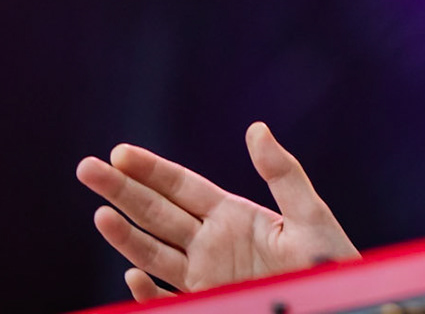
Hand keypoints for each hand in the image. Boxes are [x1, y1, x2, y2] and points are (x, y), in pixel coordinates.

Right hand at [75, 121, 359, 300]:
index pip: (181, 187)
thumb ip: (282, 173)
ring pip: (154, 252)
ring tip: (99, 213)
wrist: (339, 302)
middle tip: (86, 167)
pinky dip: (149, 290)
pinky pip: (170, 297)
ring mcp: (206, 275)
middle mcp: (211, 242)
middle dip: (121, 190)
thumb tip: (256, 128)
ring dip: (126, 235)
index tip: (119, 152)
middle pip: (156, 213)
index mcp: (232, 214)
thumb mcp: (309, 212)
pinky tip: (131, 273)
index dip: (151, 169)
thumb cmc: (330, 260)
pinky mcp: (209, 301)